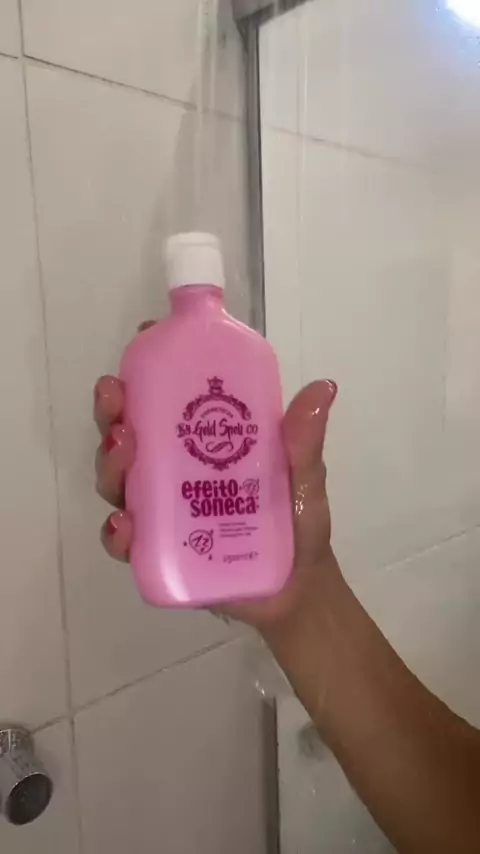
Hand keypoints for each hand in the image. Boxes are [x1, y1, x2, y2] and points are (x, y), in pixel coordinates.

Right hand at [94, 344, 337, 632]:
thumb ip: (305, 441)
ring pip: (119, 480)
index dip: (149, 367)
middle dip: (114, 411)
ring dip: (110, 462)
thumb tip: (323, 387)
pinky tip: (124, 523)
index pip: (167, 398)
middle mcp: (174, 471)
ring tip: (122, 447)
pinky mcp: (158, 553)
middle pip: (130, 434)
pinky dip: (118, 532)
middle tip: (115, 396)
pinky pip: (127, 541)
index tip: (144, 338)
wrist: (297, 590)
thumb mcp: (304, 478)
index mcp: (204, 443)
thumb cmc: (299, 524)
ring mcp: (162, 511)